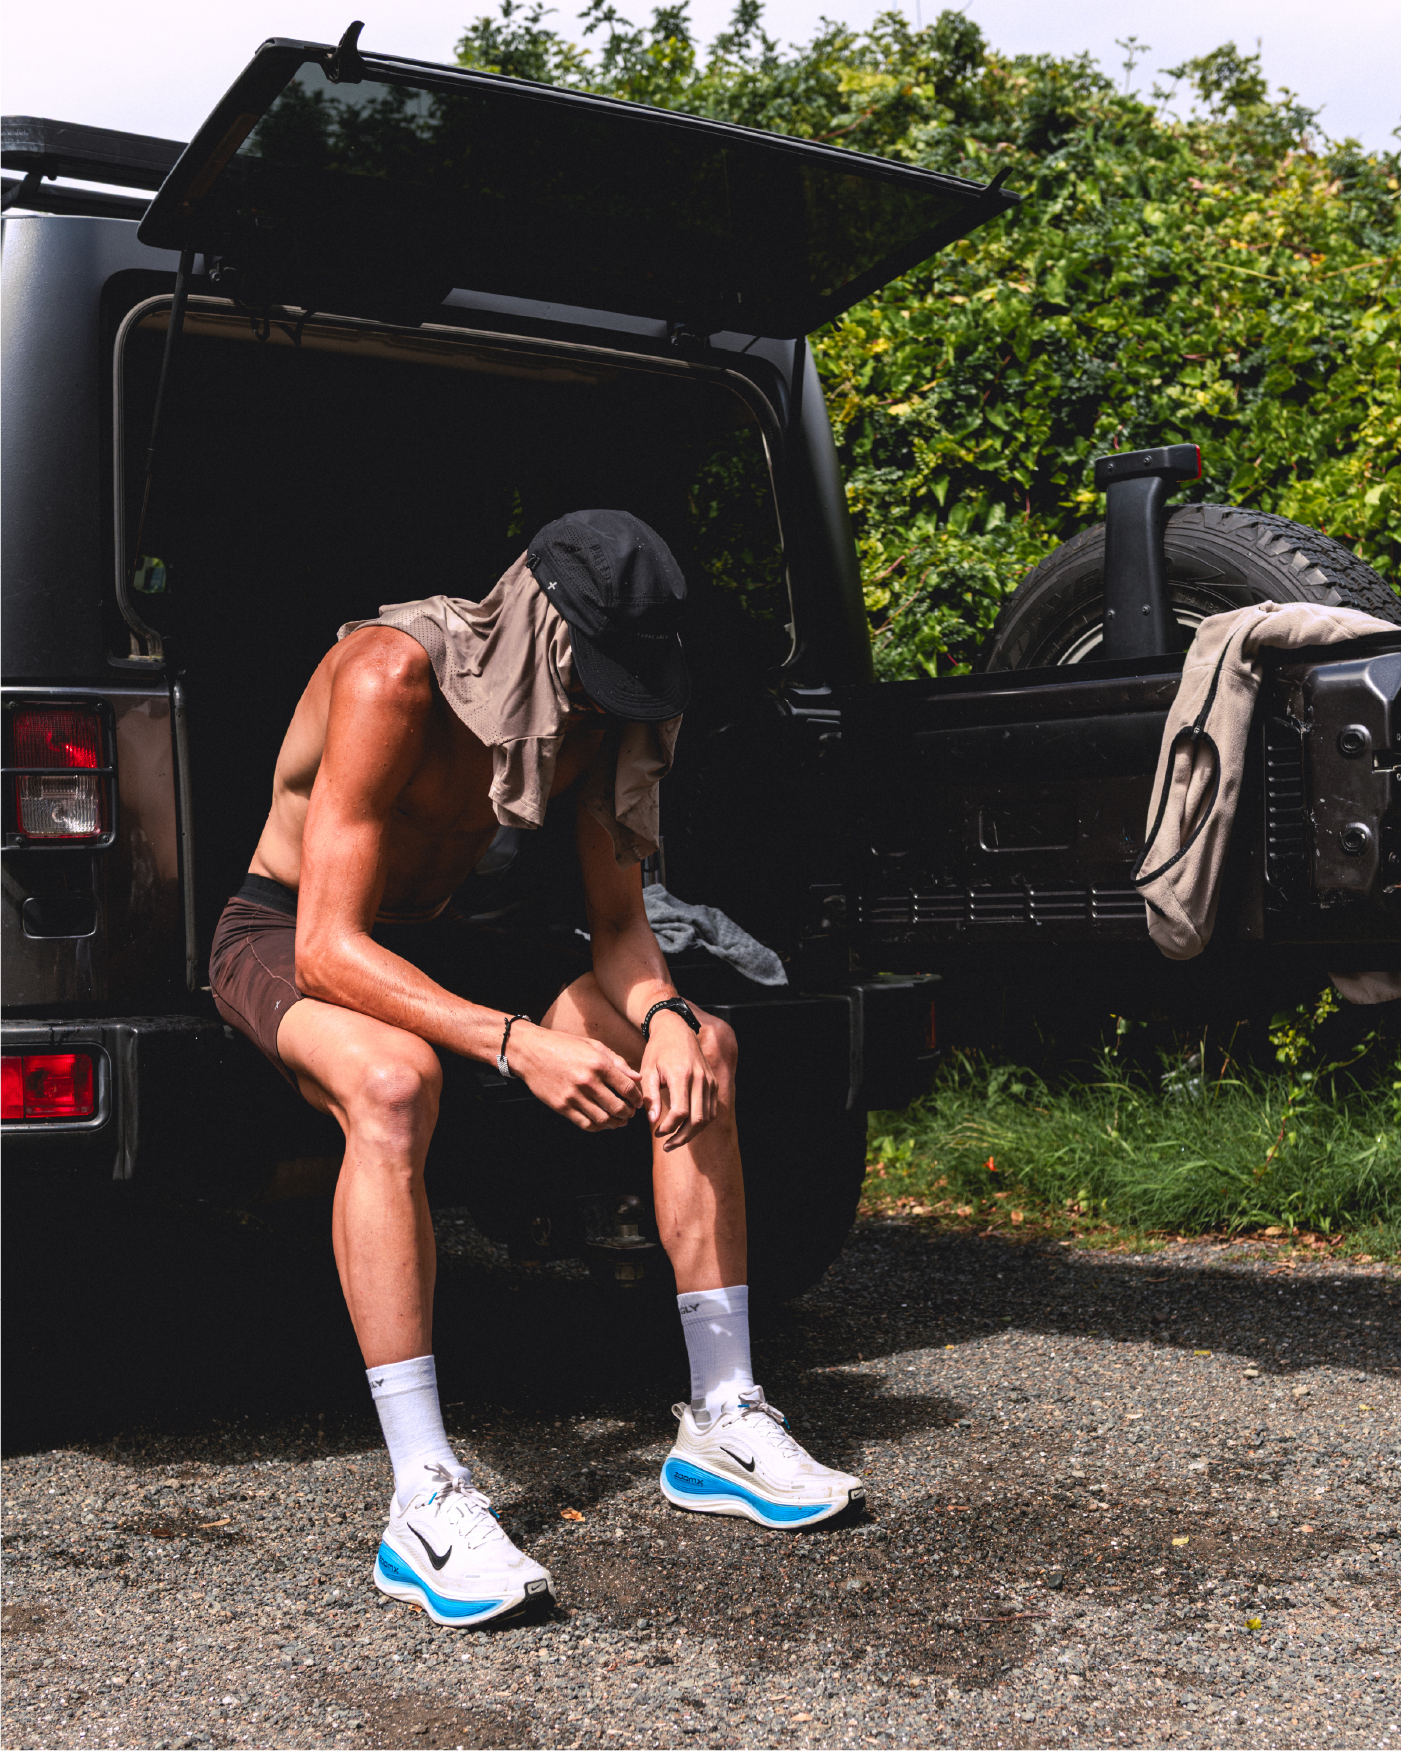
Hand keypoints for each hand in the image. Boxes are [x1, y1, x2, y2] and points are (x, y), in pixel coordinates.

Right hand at [508, 1024, 642, 1131]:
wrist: (531, 1051)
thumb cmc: (563, 1045)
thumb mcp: (593, 1045)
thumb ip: (618, 1062)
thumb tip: (637, 1077)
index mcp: (599, 1064)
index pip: (627, 1088)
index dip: (637, 1098)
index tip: (638, 1101)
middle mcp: (588, 1081)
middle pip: (618, 1107)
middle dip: (628, 1113)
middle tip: (630, 1113)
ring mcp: (573, 1096)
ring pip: (603, 1119)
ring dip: (615, 1123)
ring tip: (619, 1120)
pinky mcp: (561, 1106)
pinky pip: (585, 1123)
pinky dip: (597, 1127)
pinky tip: (602, 1123)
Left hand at [642, 1011, 717, 1151]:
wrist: (676, 1029)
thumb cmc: (658, 1050)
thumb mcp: (648, 1070)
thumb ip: (650, 1096)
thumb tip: (653, 1120)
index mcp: (682, 1075)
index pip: (681, 1112)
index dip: (669, 1128)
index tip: (657, 1132)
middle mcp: (700, 1079)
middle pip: (697, 1120)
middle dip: (682, 1137)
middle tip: (667, 1145)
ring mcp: (709, 1081)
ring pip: (707, 1118)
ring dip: (692, 1133)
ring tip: (676, 1140)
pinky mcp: (714, 1083)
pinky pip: (711, 1110)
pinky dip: (700, 1123)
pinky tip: (686, 1127)